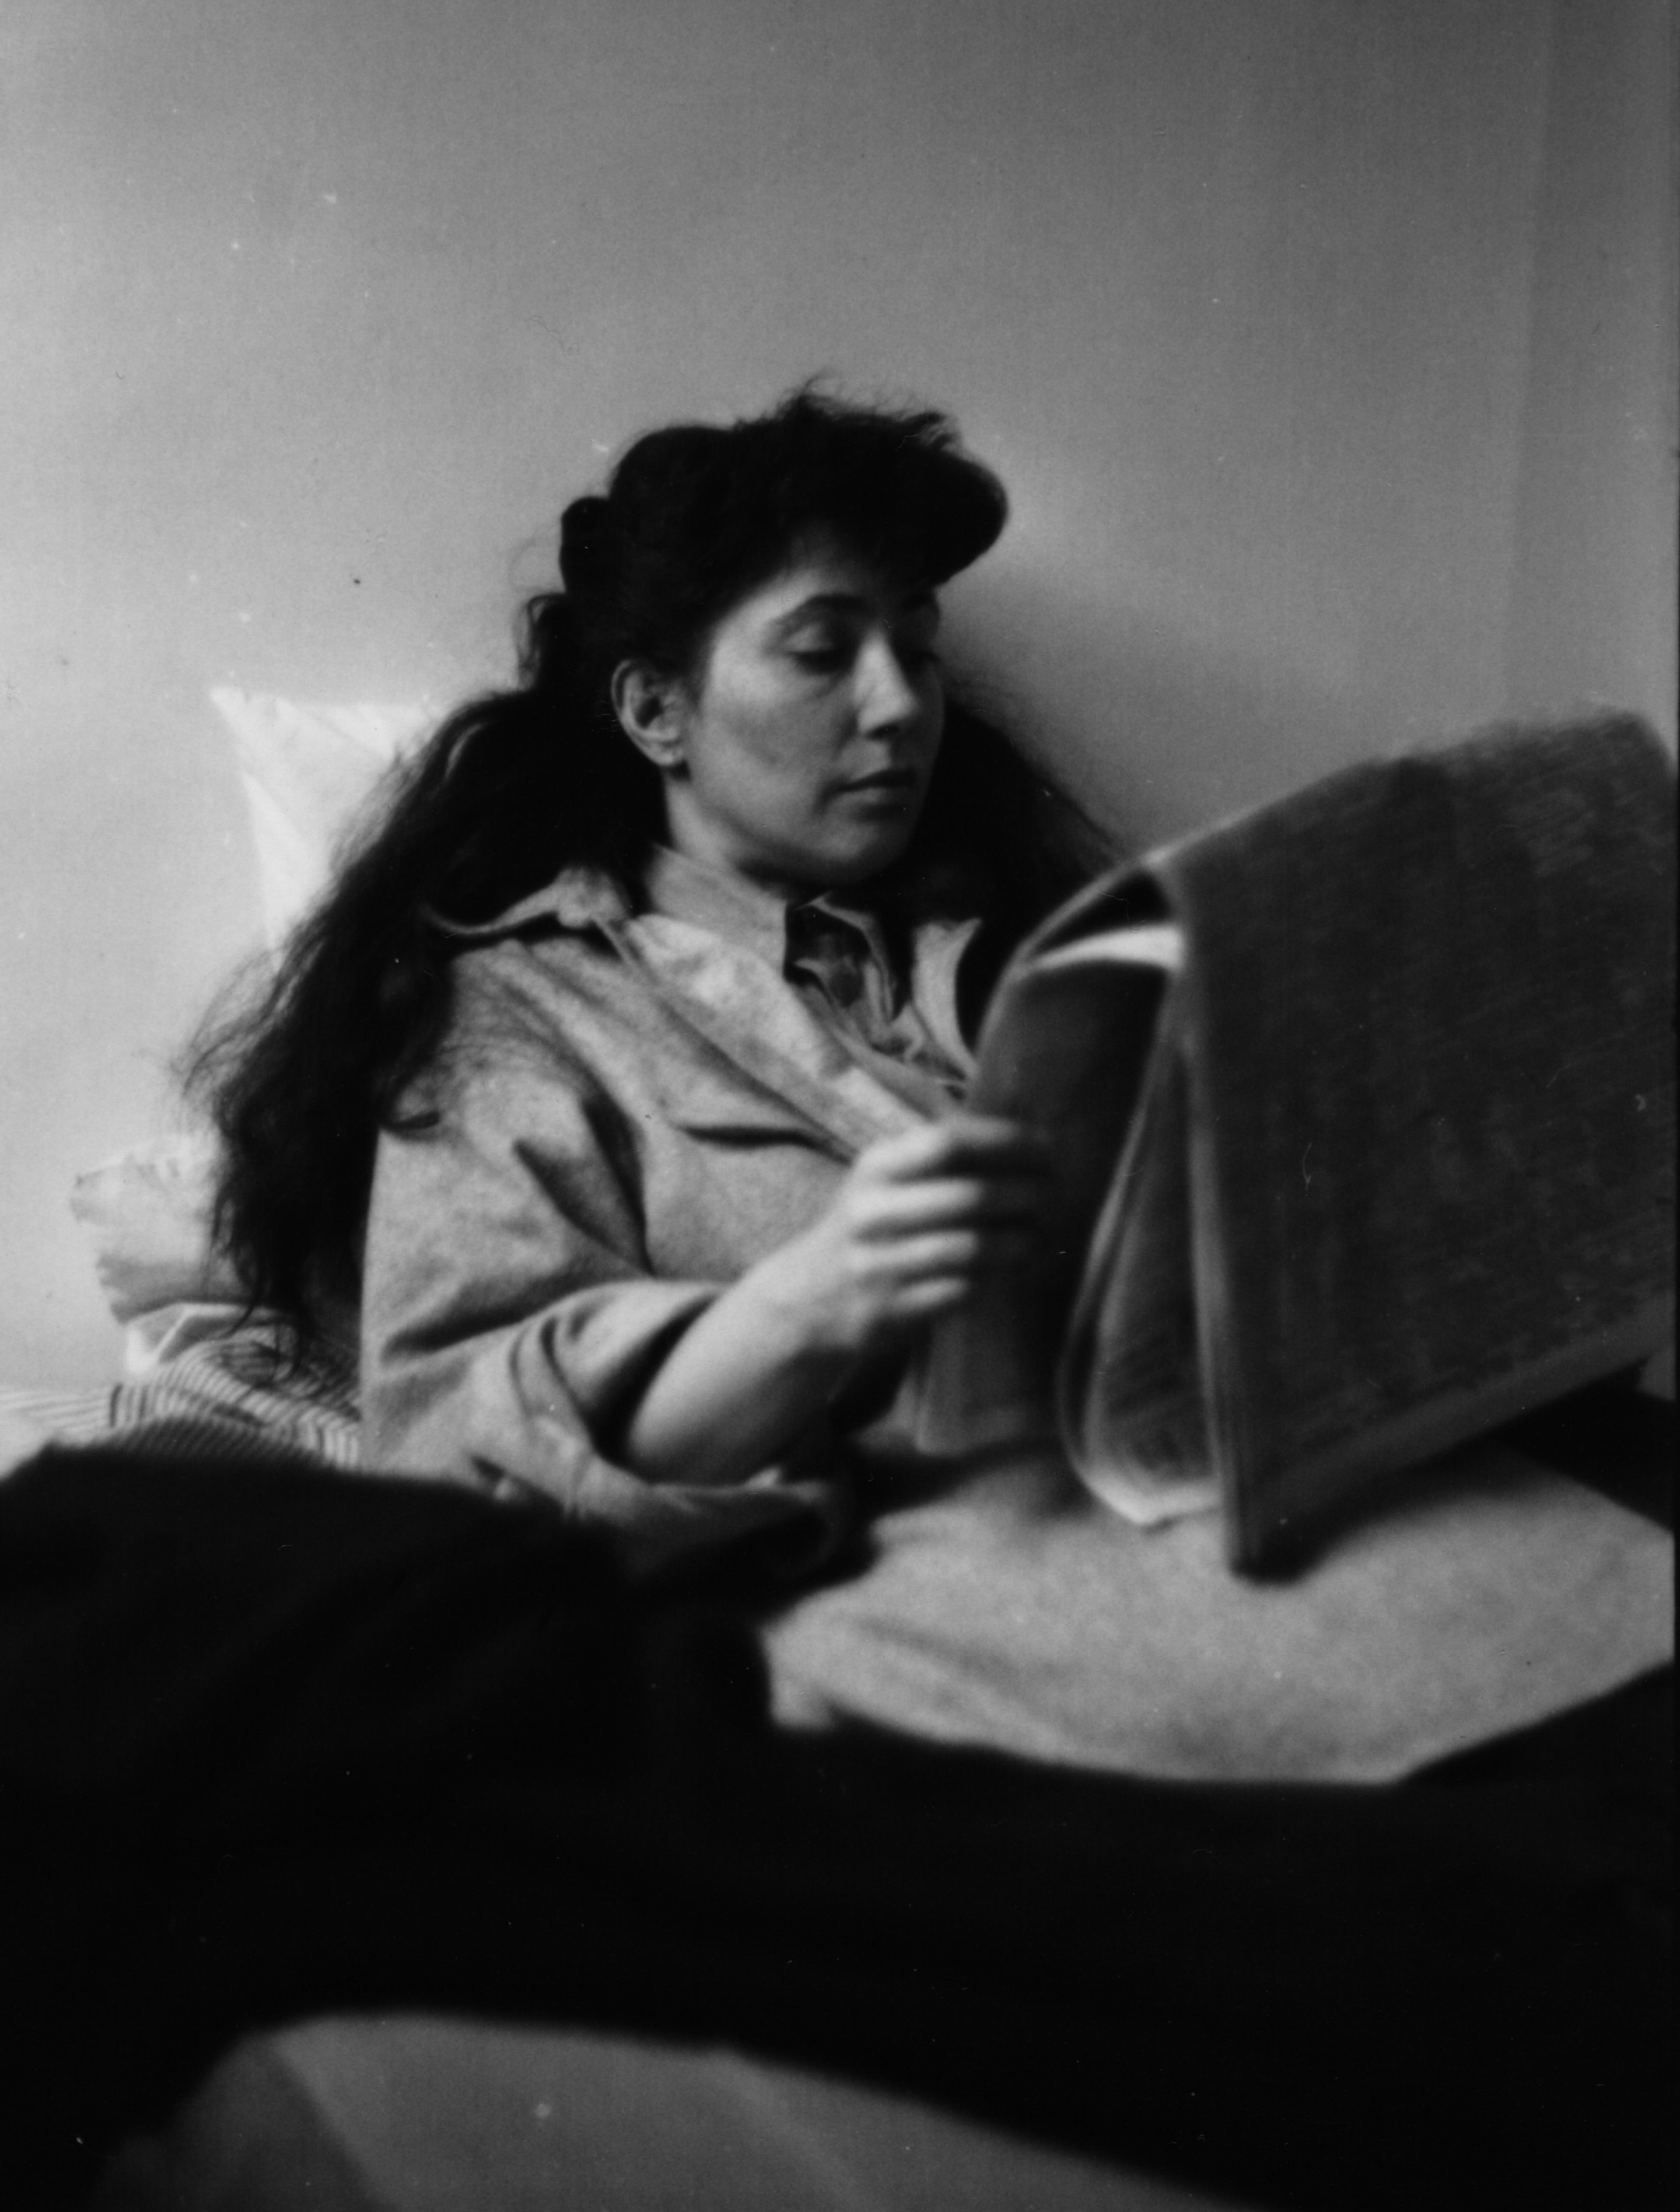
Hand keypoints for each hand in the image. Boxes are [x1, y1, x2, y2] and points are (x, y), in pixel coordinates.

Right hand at [760, 1115, 1049, 1363]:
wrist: (807, 1298)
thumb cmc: (869, 1225)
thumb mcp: (885, 1180)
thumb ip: (938, 1157)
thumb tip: (1026, 1138)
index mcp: (875, 1168)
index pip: (948, 1142)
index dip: (1006, 1143)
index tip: (1046, 1147)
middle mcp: (873, 1213)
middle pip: (968, 1197)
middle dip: (1023, 1194)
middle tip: (1052, 1195)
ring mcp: (880, 1266)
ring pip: (971, 1249)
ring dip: (1019, 1241)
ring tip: (1039, 1234)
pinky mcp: (892, 1312)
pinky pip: (963, 1291)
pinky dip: (997, 1278)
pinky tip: (1014, 1268)